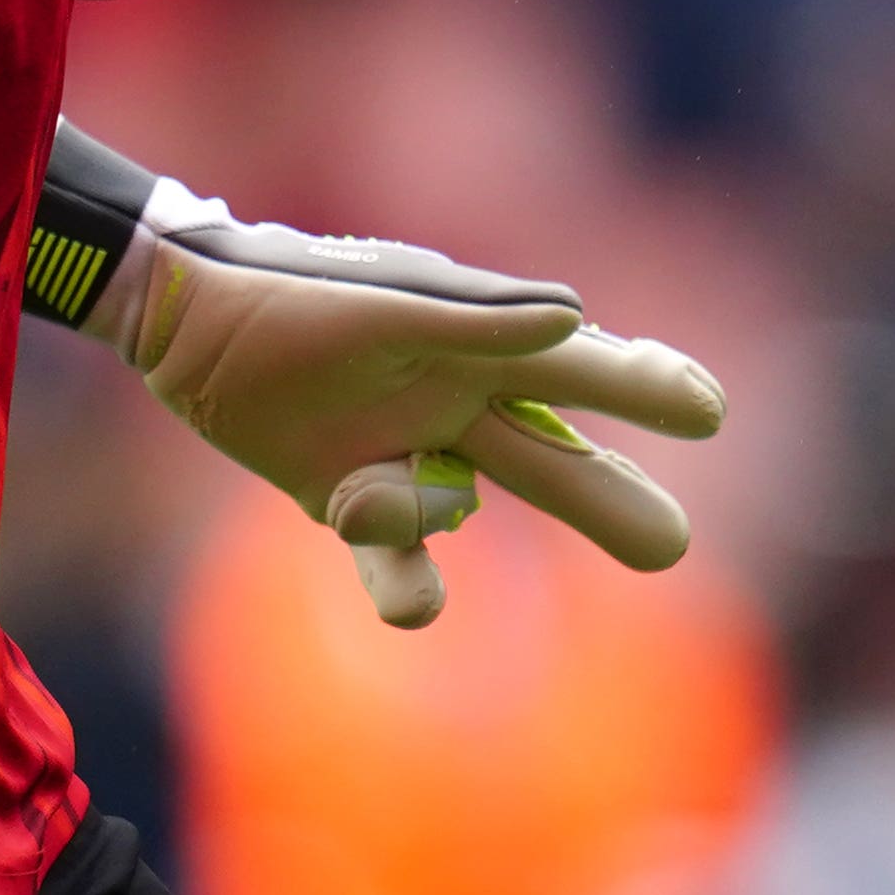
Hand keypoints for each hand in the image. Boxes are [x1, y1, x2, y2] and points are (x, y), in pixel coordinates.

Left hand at [32, 125, 723, 626]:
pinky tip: (420, 605)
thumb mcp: (384, 303)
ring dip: (470, 544)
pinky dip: (408, 583)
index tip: (708, 411)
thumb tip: (576, 317)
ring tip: (441, 591)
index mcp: (482, 337)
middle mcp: (460, 398)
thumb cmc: (294, 289)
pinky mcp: (350, 498)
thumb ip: (475, 319)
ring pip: (480, 509)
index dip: (645, 385)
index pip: (581, 366)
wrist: (186, 316)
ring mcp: (411, 452)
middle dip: (612, 500)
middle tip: (672, 546)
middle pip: (554, 460)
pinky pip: (395, 558)